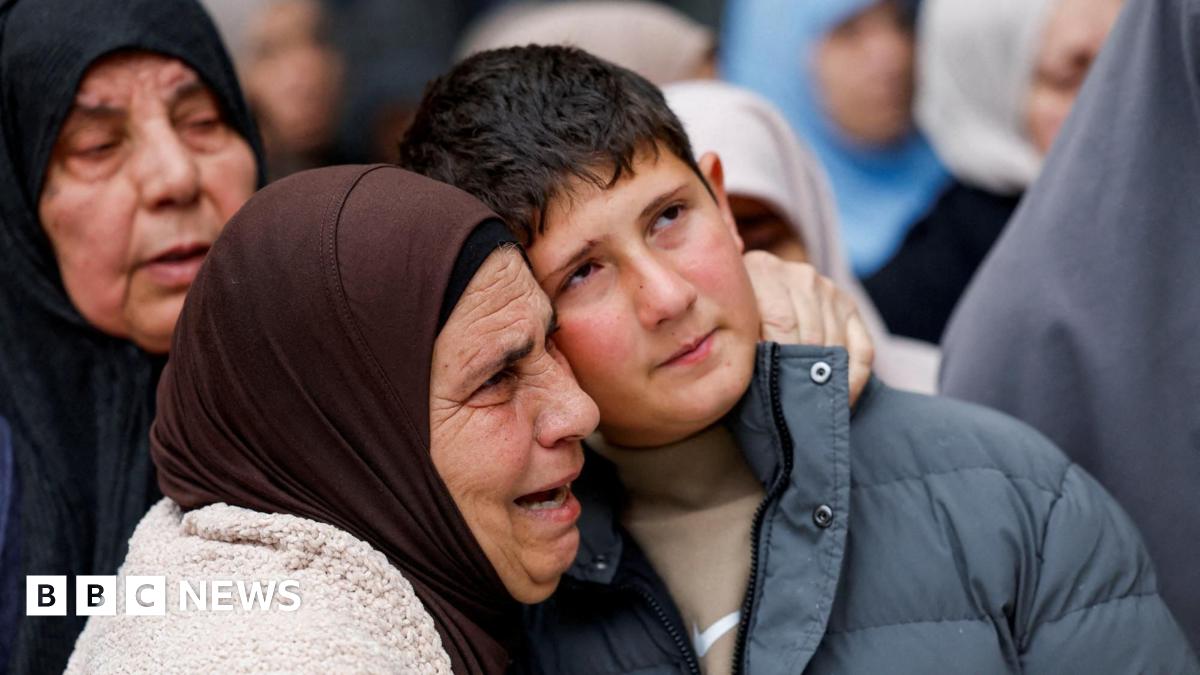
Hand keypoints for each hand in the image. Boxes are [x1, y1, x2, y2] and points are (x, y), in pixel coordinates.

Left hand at [743, 250, 873, 406]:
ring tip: (814, 410)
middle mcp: (800, 275)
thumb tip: (758, 377)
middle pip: (810, 335)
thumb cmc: (734, 316)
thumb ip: (740, 341)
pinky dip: (854, 378)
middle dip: (803, 375)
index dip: (780, 361)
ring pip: (835, 344)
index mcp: (763, 271)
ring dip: (826, 380)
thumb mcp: (729, 319)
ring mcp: (828, 289)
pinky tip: (843, 400)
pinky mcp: (849, 305)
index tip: (776, 393)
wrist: (755, 289)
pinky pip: (862, 348)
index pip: (781, 323)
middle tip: (795, 410)